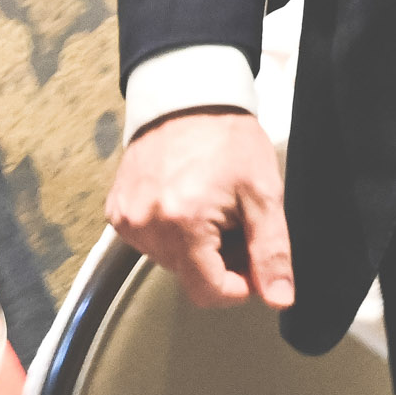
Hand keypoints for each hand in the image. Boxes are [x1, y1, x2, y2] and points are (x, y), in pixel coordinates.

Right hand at [106, 109, 291, 309]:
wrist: (189, 96)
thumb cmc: (227, 138)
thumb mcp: (264, 193)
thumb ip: (271, 250)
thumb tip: (279, 297)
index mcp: (183, 225)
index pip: (209, 293)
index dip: (238, 286)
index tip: (252, 262)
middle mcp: (146, 226)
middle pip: (190, 277)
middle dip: (219, 260)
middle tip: (234, 220)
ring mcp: (126, 220)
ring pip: (170, 261)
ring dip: (195, 247)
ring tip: (210, 206)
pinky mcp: (116, 211)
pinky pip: (150, 241)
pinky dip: (172, 232)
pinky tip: (185, 201)